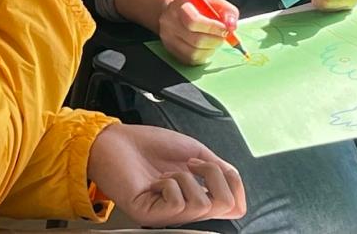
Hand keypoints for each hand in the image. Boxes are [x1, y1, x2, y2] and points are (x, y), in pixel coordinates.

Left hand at [87, 124, 245, 226]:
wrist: (118, 141)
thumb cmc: (149, 145)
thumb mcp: (195, 151)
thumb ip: (220, 169)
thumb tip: (239, 185)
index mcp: (199, 195)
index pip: (235, 207)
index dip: (235, 184)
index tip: (213, 165)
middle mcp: (187, 208)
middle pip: (227, 206)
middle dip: (213, 174)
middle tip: (190, 163)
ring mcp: (170, 214)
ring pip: (203, 204)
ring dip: (185, 177)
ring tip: (167, 173)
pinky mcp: (152, 215)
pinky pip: (178, 203)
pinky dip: (169, 183)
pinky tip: (155, 181)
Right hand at [158, 0, 238, 65]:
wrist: (175, 11)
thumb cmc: (197, 6)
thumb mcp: (214, 2)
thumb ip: (227, 11)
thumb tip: (232, 26)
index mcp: (180, 7)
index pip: (193, 21)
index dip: (213, 27)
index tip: (225, 28)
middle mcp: (170, 24)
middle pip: (195, 40)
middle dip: (216, 40)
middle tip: (223, 36)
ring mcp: (168, 39)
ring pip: (193, 53)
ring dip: (211, 49)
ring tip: (215, 40)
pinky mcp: (171, 51)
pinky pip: (191, 60)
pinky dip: (204, 55)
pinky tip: (207, 47)